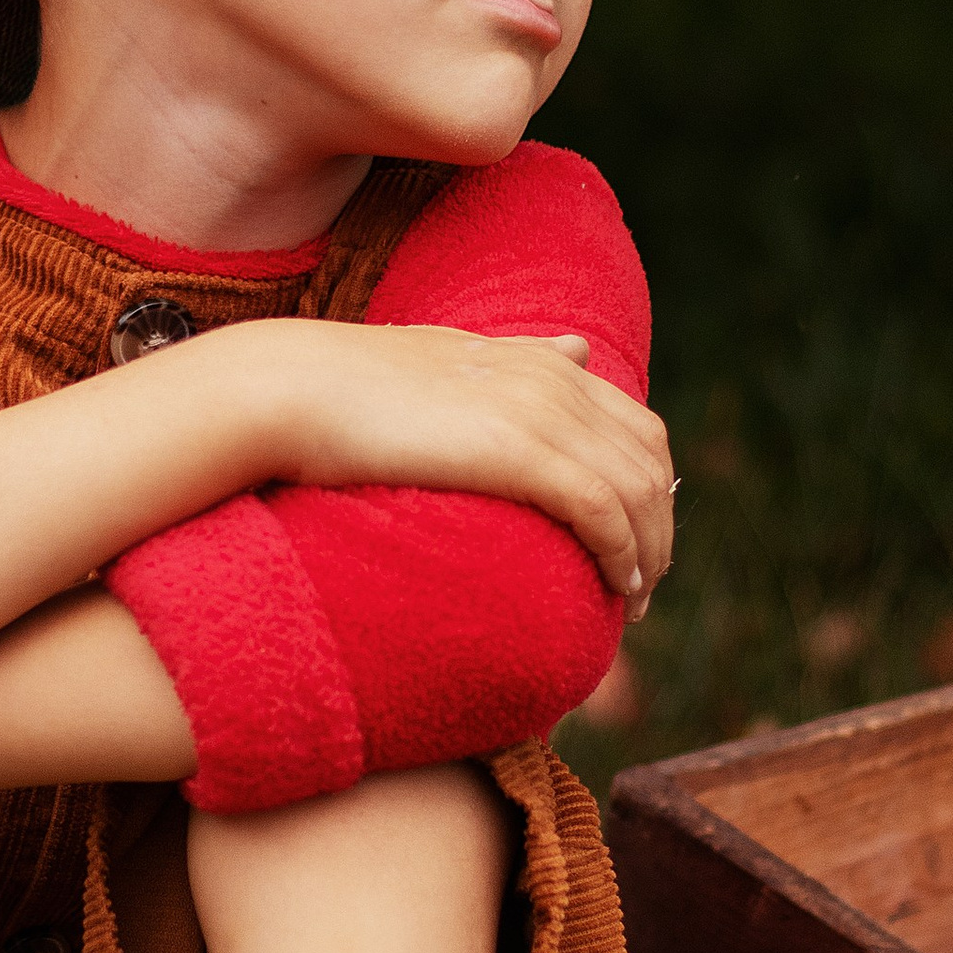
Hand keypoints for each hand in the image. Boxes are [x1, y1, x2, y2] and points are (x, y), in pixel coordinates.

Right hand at [269, 327, 676, 608]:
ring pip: (637, 491)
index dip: (651, 488)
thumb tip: (577, 349)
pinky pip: (602, 509)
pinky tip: (616, 588)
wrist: (294, 388)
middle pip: (649, 461)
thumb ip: (517, 359)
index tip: (638, 541)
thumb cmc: (349, 387)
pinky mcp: (519, 451)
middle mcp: (554, 379)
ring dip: (648, 553)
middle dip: (659, 528)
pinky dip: (621, 552)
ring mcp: (540, 412)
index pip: (637, 426)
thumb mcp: (449, 359)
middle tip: (643, 586)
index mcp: (541, 361)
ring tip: (633, 603)